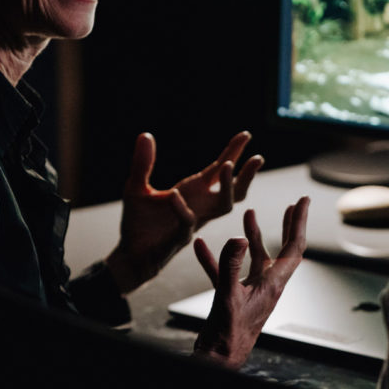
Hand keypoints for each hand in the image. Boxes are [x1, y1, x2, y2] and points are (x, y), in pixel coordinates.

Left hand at [105, 132, 263, 293]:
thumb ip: (143, 163)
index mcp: (194, 191)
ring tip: (228, 165)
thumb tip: (145, 134)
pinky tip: (173, 193)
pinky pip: (187, 222)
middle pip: (235, 190)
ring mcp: (193, 222)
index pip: (219, 170)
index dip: (233, 152)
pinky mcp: (179, 238)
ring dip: (228, 186)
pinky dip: (182, 208)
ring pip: (223, 206)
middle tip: (258, 158)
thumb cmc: (138, 223)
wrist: (129, 254)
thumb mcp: (136, 187)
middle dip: (247, 174)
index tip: (246, 134)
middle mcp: (200, 206)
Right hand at [191, 197, 309, 368]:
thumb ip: (230, 265)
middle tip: (294, 206)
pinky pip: (227, 272)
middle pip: (282, 250)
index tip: (304, 201)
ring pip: (256, 258)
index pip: (294, 247)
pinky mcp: (234, 299)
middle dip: (288, 226)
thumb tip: (239, 238)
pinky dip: (216, 259)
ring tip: (249, 215)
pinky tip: (202, 247)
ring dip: (254, 236)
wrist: (217, 361)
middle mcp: (266, 286)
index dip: (299, 222)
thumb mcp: (226, 296)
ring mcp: (251, 292)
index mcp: (272, 285)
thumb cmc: (227, 336)